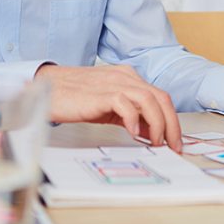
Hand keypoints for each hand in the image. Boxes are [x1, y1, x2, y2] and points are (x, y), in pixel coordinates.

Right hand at [35, 64, 182, 151]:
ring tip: (157, 143)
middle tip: (173, 146)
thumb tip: (150, 132)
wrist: (49, 88)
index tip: (174, 140)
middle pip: (160, 97)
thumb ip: (130, 114)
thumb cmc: (76, 97)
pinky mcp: (101, 93)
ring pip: (148, 99)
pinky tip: (133, 134)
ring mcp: (114, 83)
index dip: (171, 119)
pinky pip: (125, 104)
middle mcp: (125, 77)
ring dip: (158, 124)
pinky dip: (133, 119)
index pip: (160, 96)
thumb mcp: (109, 105)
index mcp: (128, 77)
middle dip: (171, 124)